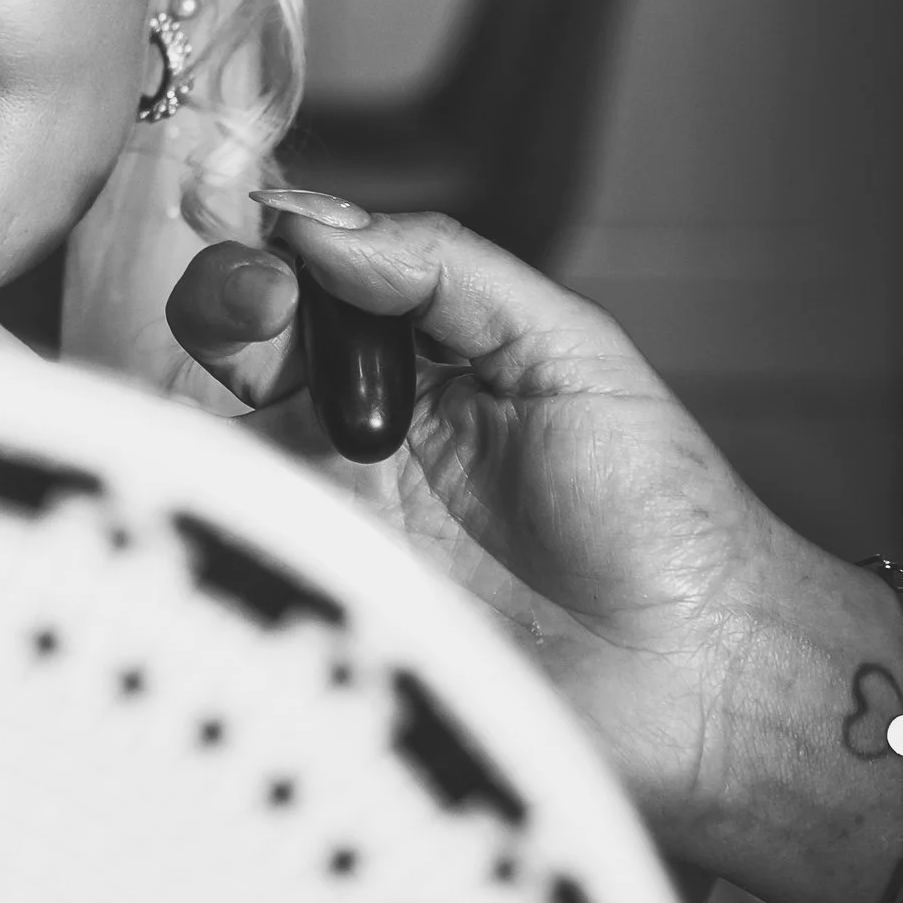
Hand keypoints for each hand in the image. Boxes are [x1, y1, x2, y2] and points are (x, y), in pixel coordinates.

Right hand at [167, 200, 902, 902]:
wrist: (699, 678)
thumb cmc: (659, 520)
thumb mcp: (567, 351)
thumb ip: (449, 272)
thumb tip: (325, 225)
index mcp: (407, 377)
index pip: (301, 284)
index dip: (273, 245)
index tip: (280, 232)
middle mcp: (344, 448)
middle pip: (226, 353)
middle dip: (223, 299)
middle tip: (266, 300)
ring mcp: (320, 533)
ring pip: (202, 442)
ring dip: (203, 385)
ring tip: (263, 361)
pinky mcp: (309, 616)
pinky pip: (225, 550)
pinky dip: (211, 495)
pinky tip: (257, 468)